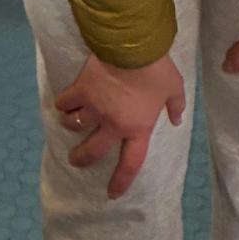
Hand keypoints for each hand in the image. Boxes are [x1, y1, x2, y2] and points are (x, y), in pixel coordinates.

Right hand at [55, 53, 185, 197]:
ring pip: (75, 125)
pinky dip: (62, 104)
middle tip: (75, 160)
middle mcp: (113, 125)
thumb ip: (176, 106)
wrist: (133, 46)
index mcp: (137, 129)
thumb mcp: (174, 88)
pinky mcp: (81, 91)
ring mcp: (94, 109)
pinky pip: (65, 103)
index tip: (112, 193)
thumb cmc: (156, 69)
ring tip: (69, 123)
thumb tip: (177, 119)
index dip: (120, 181)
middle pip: (93, 151)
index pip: (130, 164)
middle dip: (82, 158)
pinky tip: (62, 103)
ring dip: (71, 126)